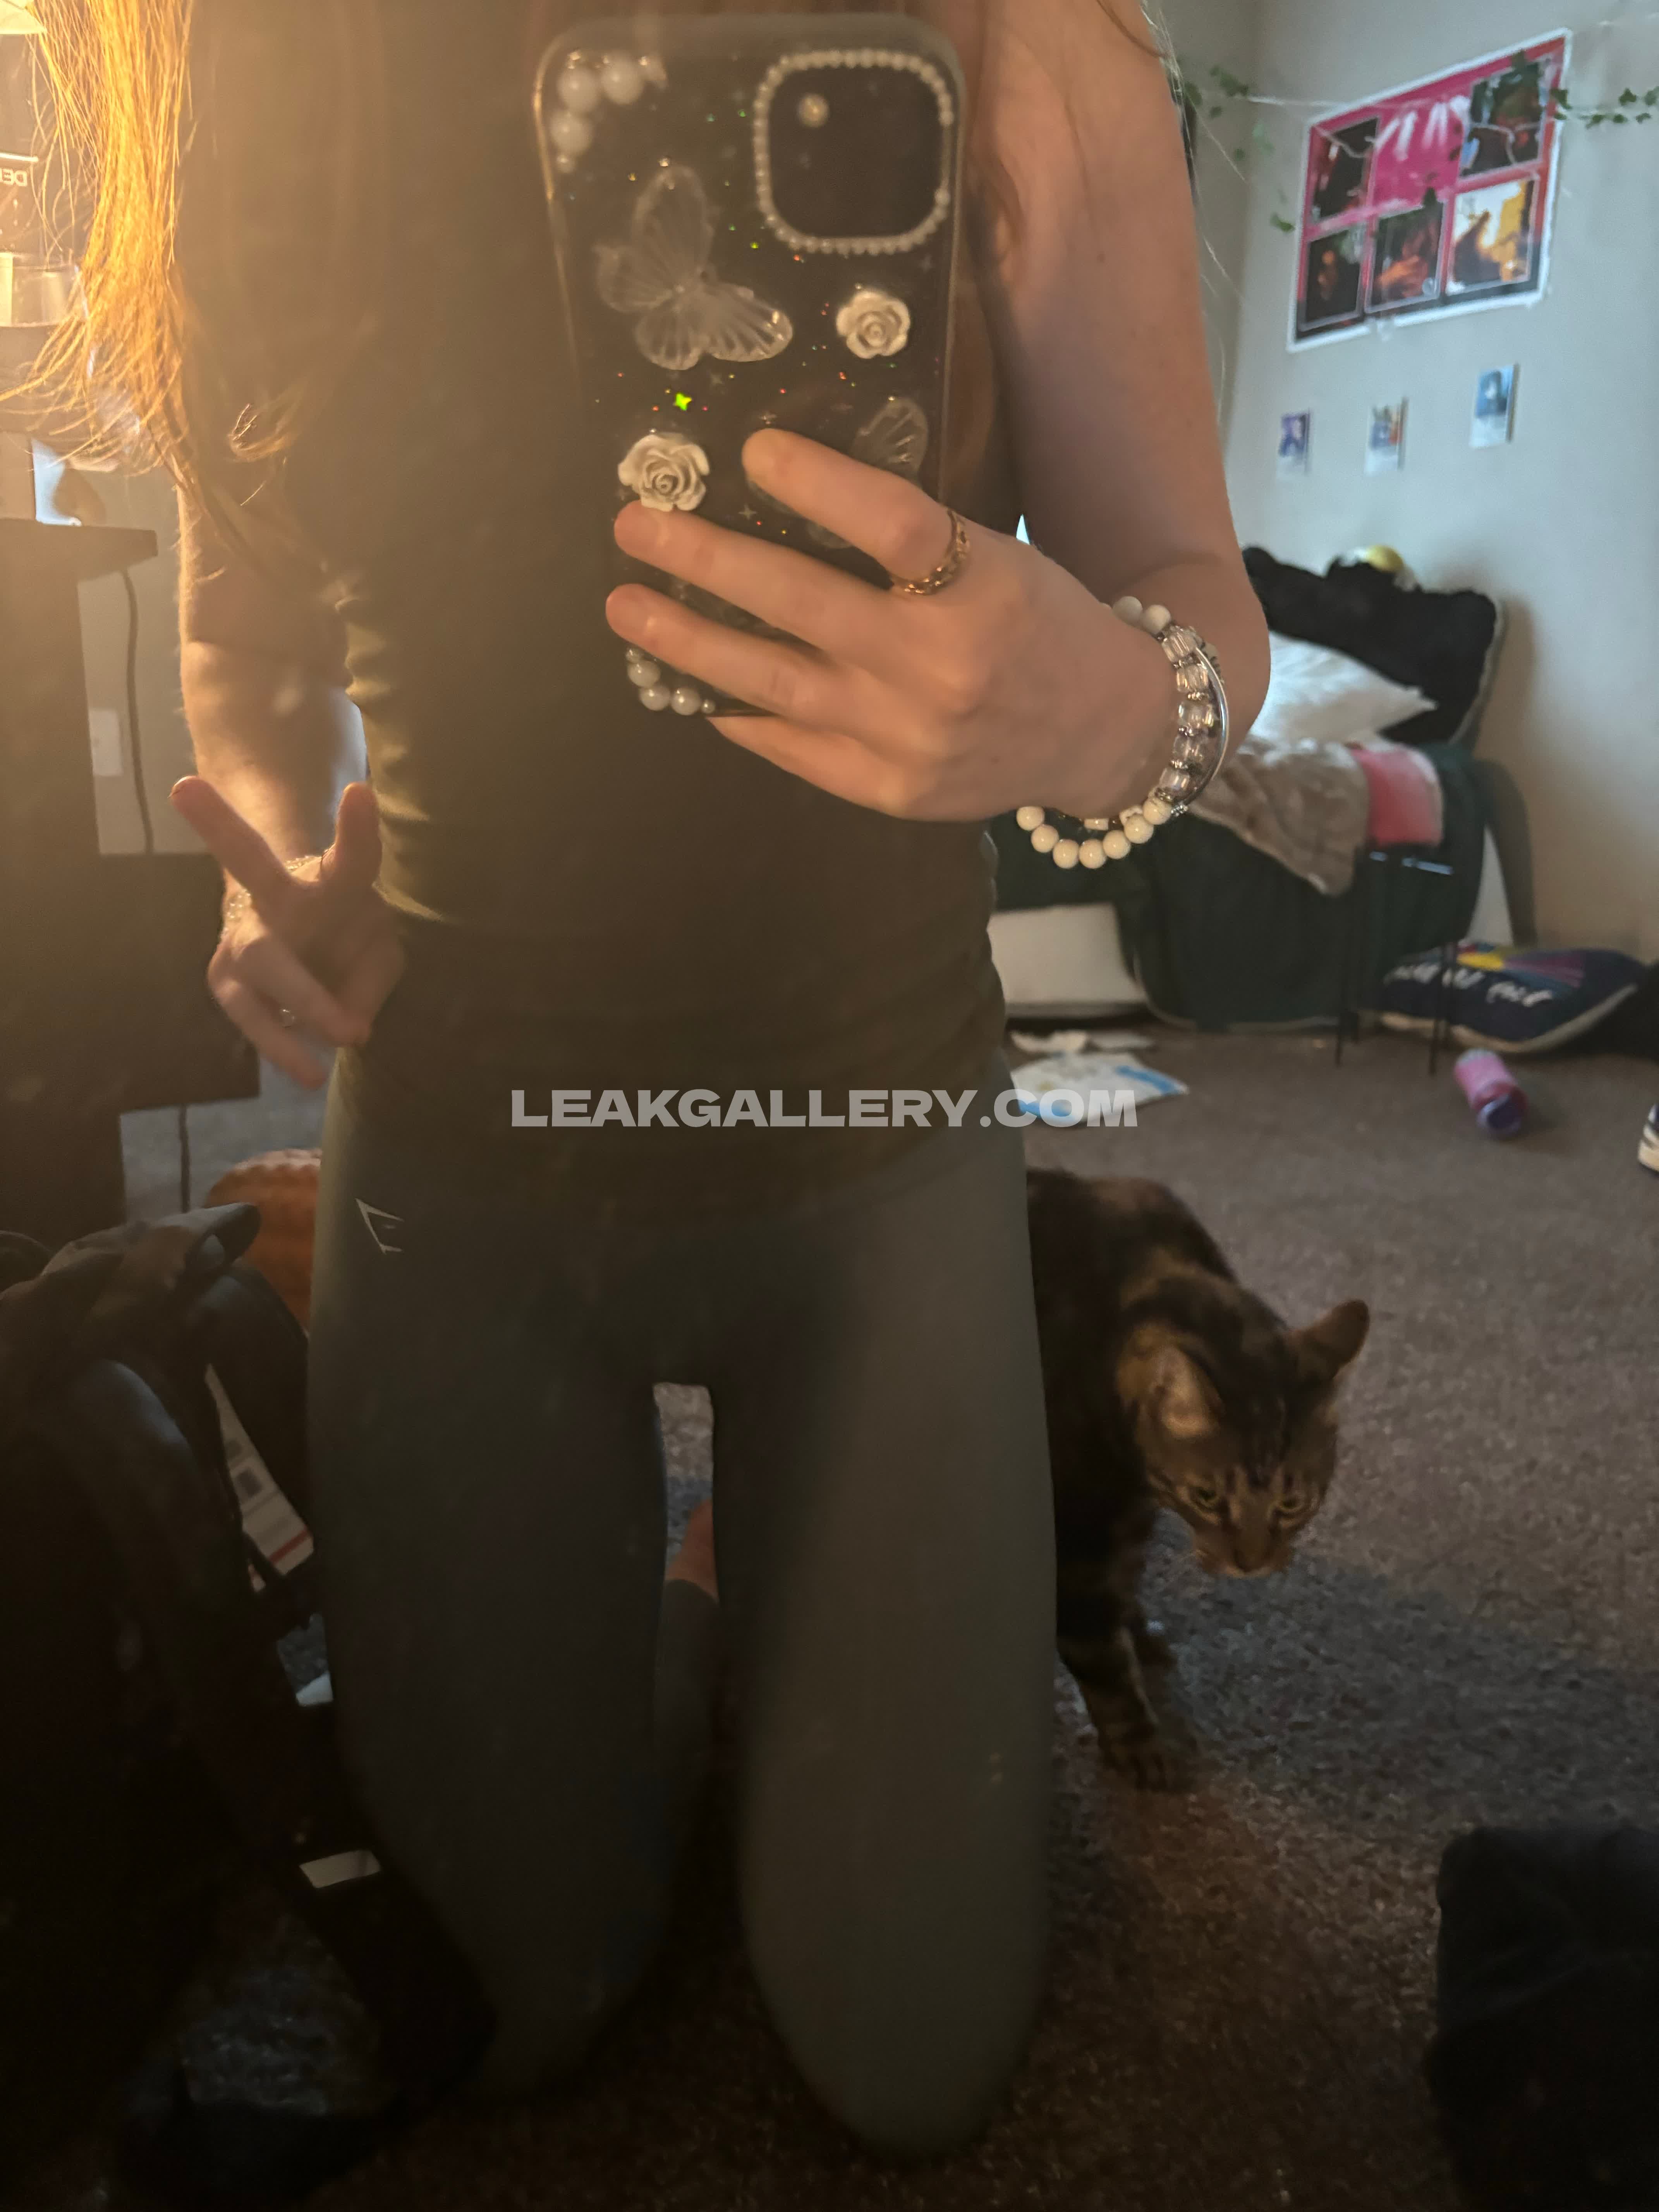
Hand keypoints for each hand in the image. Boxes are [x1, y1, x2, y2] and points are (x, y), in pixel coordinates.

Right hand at [169, 778, 404, 1088]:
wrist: (302, 950)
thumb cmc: (350, 938)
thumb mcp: (382, 952)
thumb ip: (373, 981)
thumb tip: (349, 1027)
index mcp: (330, 879)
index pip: (351, 854)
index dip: (356, 829)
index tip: (361, 793)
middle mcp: (277, 895)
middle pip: (247, 859)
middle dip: (217, 826)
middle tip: (183, 788)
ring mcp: (244, 935)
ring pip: (259, 962)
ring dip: (299, 1008)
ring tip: (322, 1063)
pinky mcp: (226, 979)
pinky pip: (257, 1020)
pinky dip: (286, 1047)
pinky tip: (309, 1073)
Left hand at [605, 430, 1175, 822]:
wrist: (1103, 732)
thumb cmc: (1041, 625)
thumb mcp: (998, 559)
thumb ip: (910, 543)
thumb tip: (783, 502)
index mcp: (981, 589)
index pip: (890, 523)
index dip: (816, 483)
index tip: (751, 450)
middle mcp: (941, 667)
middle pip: (804, 603)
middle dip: (707, 560)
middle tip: (636, 527)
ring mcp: (911, 737)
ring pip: (778, 683)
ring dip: (693, 643)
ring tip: (630, 610)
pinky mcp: (893, 790)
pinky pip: (796, 750)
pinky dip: (741, 717)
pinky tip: (695, 688)